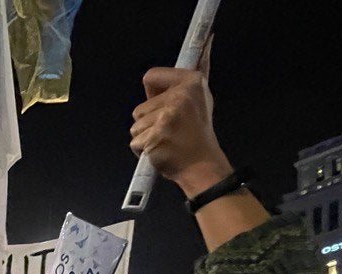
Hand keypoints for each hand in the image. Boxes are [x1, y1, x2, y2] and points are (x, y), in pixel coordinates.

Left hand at [129, 62, 231, 198]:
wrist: (202, 165)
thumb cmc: (196, 134)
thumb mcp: (200, 98)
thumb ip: (197, 71)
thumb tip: (207, 39)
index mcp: (191, 81)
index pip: (150, 77)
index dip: (152, 95)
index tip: (165, 107)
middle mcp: (180, 95)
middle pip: (139, 107)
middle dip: (149, 122)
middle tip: (171, 130)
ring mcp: (168, 116)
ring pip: (135, 126)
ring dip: (146, 136)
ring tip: (167, 140)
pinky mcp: (156, 136)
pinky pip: (135, 142)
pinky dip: (143, 150)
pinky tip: (161, 150)